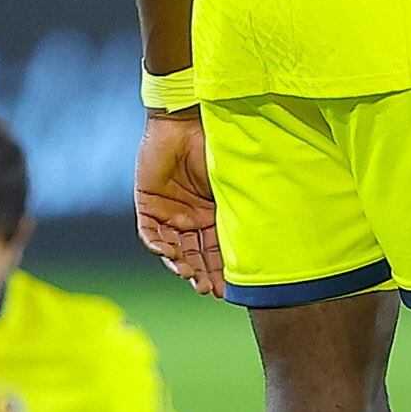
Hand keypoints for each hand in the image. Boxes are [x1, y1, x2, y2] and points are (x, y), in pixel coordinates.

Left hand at [133, 109, 222, 296]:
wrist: (186, 121)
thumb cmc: (215, 148)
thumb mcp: (231, 186)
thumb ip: (240, 212)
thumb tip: (262, 243)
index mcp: (213, 215)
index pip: (218, 250)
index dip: (223, 271)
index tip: (230, 290)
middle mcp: (191, 218)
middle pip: (196, 255)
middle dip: (202, 274)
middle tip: (208, 289)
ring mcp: (168, 212)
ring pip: (173, 249)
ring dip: (180, 264)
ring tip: (189, 275)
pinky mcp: (148, 204)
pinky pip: (149, 233)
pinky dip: (157, 245)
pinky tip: (169, 253)